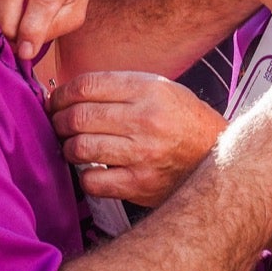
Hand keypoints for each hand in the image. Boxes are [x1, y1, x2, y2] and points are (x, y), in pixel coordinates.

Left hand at [50, 73, 227, 206]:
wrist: (216, 156)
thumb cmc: (182, 120)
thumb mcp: (159, 88)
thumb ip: (119, 88)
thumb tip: (68, 94)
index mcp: (148, 90)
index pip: (86, 86)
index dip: (61, 94)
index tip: (55, 101)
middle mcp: (145, 120)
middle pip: (78, 116)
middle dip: (59, 121)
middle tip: (58, 124)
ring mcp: (142, 154)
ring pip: (80, 148)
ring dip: (69, 148)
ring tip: (74, 146)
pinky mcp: (140, 184)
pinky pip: (93, 181)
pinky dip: (85, 176)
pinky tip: (93, 169)